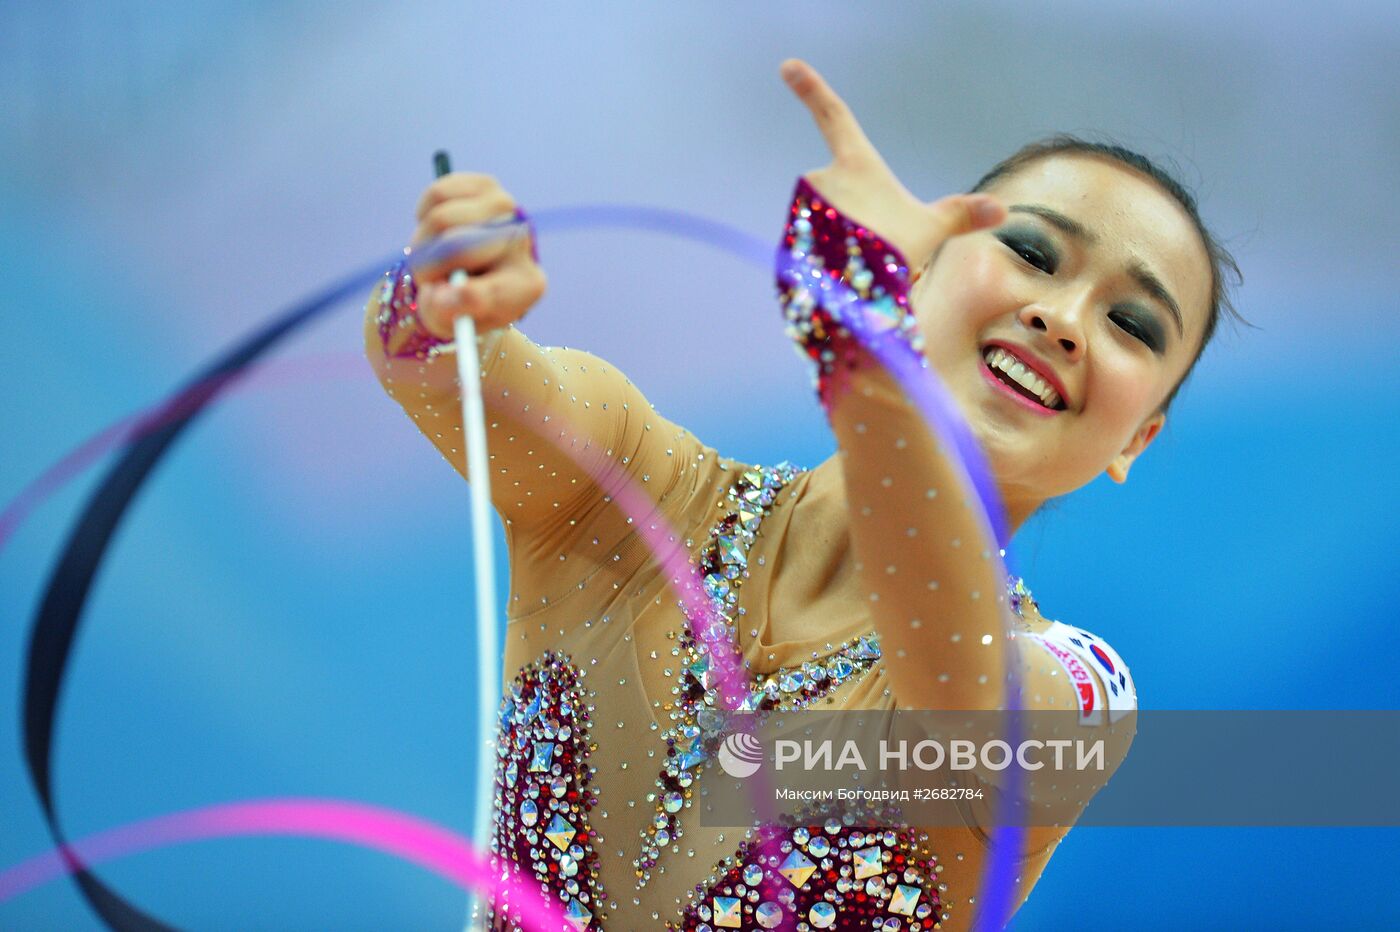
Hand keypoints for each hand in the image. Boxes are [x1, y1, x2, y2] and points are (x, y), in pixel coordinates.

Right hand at [409, 172, 545, 337]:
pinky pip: (438, 194)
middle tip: (423, 277)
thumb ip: (447, 310)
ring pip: (441, 219)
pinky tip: (438, 231)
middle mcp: (523, 241)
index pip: (497, 289)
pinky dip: (424, 215)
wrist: (471, 268)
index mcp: (525, 285)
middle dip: (427, 265)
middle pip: (457, 247)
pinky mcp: (486, 184)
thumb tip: (439, 294)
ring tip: (431, 257)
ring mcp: (508, 209)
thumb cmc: (461, 301)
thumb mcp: (451, 318)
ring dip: (422, 241)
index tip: (441, 301)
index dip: (465, 297)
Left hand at [780, 58, 1005, 269]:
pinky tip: (834, 274)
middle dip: (852, 215)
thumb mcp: (931, 229)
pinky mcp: (787, 233)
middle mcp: (823, 176)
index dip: (812, 89)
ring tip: (852, 260)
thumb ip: (959, 216)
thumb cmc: (895, 251)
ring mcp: (802, 203)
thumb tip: (1000, 210)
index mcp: (857, 162)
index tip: (788, 66)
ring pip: (822, 218)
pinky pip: (806, 242)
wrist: (857, 291)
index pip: (834, 116)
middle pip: (839, 192)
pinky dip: (820, 256)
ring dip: (836, 236)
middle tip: (871, 244)